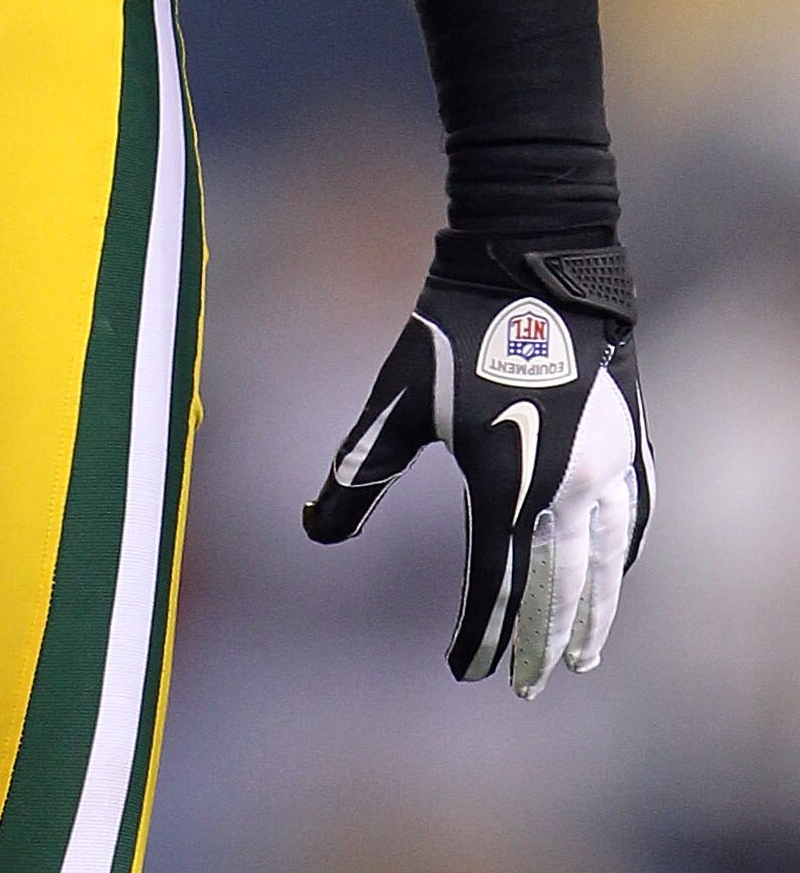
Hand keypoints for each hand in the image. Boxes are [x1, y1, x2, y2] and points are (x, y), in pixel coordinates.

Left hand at [303, 245, 651, 696]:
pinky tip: (619, 572)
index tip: (463, 672)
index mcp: (504, 485)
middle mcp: (564, 488)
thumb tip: (312, 532)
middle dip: (536, 642)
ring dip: (592, 614)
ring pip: (604, 564)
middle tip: (525, 686)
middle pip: (554, 588)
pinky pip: (635, 517)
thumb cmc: (455, 328)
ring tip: (579, 655)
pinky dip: (624, 556)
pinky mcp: (629, 439)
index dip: (478, 635)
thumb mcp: (396, 401)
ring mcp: (606, 465)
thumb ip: (358, 473)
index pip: (494, 585)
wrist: (533, 260)